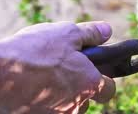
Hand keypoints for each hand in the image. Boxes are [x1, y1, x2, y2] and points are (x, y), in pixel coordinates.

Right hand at [0, 21, 115, 113]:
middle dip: (77, 88)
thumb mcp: (66, 34)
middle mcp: (76, 106)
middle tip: (61, 72)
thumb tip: (106, 30)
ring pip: (65, 108)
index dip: (104, 81)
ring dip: (58, 97)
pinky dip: (40, 103)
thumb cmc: (33, 53)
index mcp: (89, 84)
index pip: (108, 90)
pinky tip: (29, 90)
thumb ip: (90, 34)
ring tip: (42, 79)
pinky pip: (46, 112)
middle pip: (84, 100)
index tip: (95, 74)